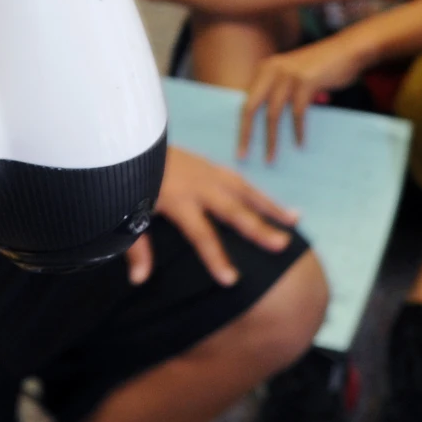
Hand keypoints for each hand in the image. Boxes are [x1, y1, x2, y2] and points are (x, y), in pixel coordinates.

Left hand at [125, 144, 296, 287]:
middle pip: (233, 210)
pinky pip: (240, 181)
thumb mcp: (127, 213)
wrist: (131, 141)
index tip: (232, 280)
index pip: (200, 233)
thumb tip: (140, 280)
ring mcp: (207, 172)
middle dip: (258, 229)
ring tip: (295, 221)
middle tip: (282, 246)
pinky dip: (259, 194)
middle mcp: (198, 185)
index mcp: (176, 200)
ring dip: (271, 206)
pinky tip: (274, 206)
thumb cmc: (128, 182)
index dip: (216, 257)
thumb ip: (135, 247)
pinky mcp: (210, 166)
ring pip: (245, 190)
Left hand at [239, 35, 365, 162]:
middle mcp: (271, 70)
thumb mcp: (293, 76)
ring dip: (271, 139)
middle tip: (242, 156)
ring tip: (271, 158)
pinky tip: (299, 144)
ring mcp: (288, 75)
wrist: (348, 49)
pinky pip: (297, 113)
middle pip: (250, 106)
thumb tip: (267, 124)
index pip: (245, 100)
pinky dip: (298, 131)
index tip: (238, 145)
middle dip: (245, 133)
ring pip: (273, 114)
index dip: (240, 124)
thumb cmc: (321, 68)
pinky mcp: (305, 81)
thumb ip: (279, 92)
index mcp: (265, 69)